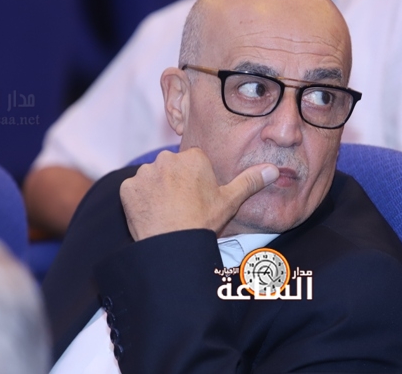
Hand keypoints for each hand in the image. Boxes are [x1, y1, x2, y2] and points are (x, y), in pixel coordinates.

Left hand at [119, 148, 278, 240]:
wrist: (173, 245)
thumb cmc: (203, 221)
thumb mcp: (230, 200)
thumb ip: (250, 180)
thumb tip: (274, 169)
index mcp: (193, 157)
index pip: (193, 163)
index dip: (196, 181)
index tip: (197, 198)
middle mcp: (167, 158)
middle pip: (172, 167)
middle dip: (175, 182)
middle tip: (182, 206)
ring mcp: (145, 173)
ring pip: (152, 177)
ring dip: (156, 190)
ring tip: (166, 212)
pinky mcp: (127, 187)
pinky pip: (134, 190)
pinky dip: (140, 200)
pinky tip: (151, 214)